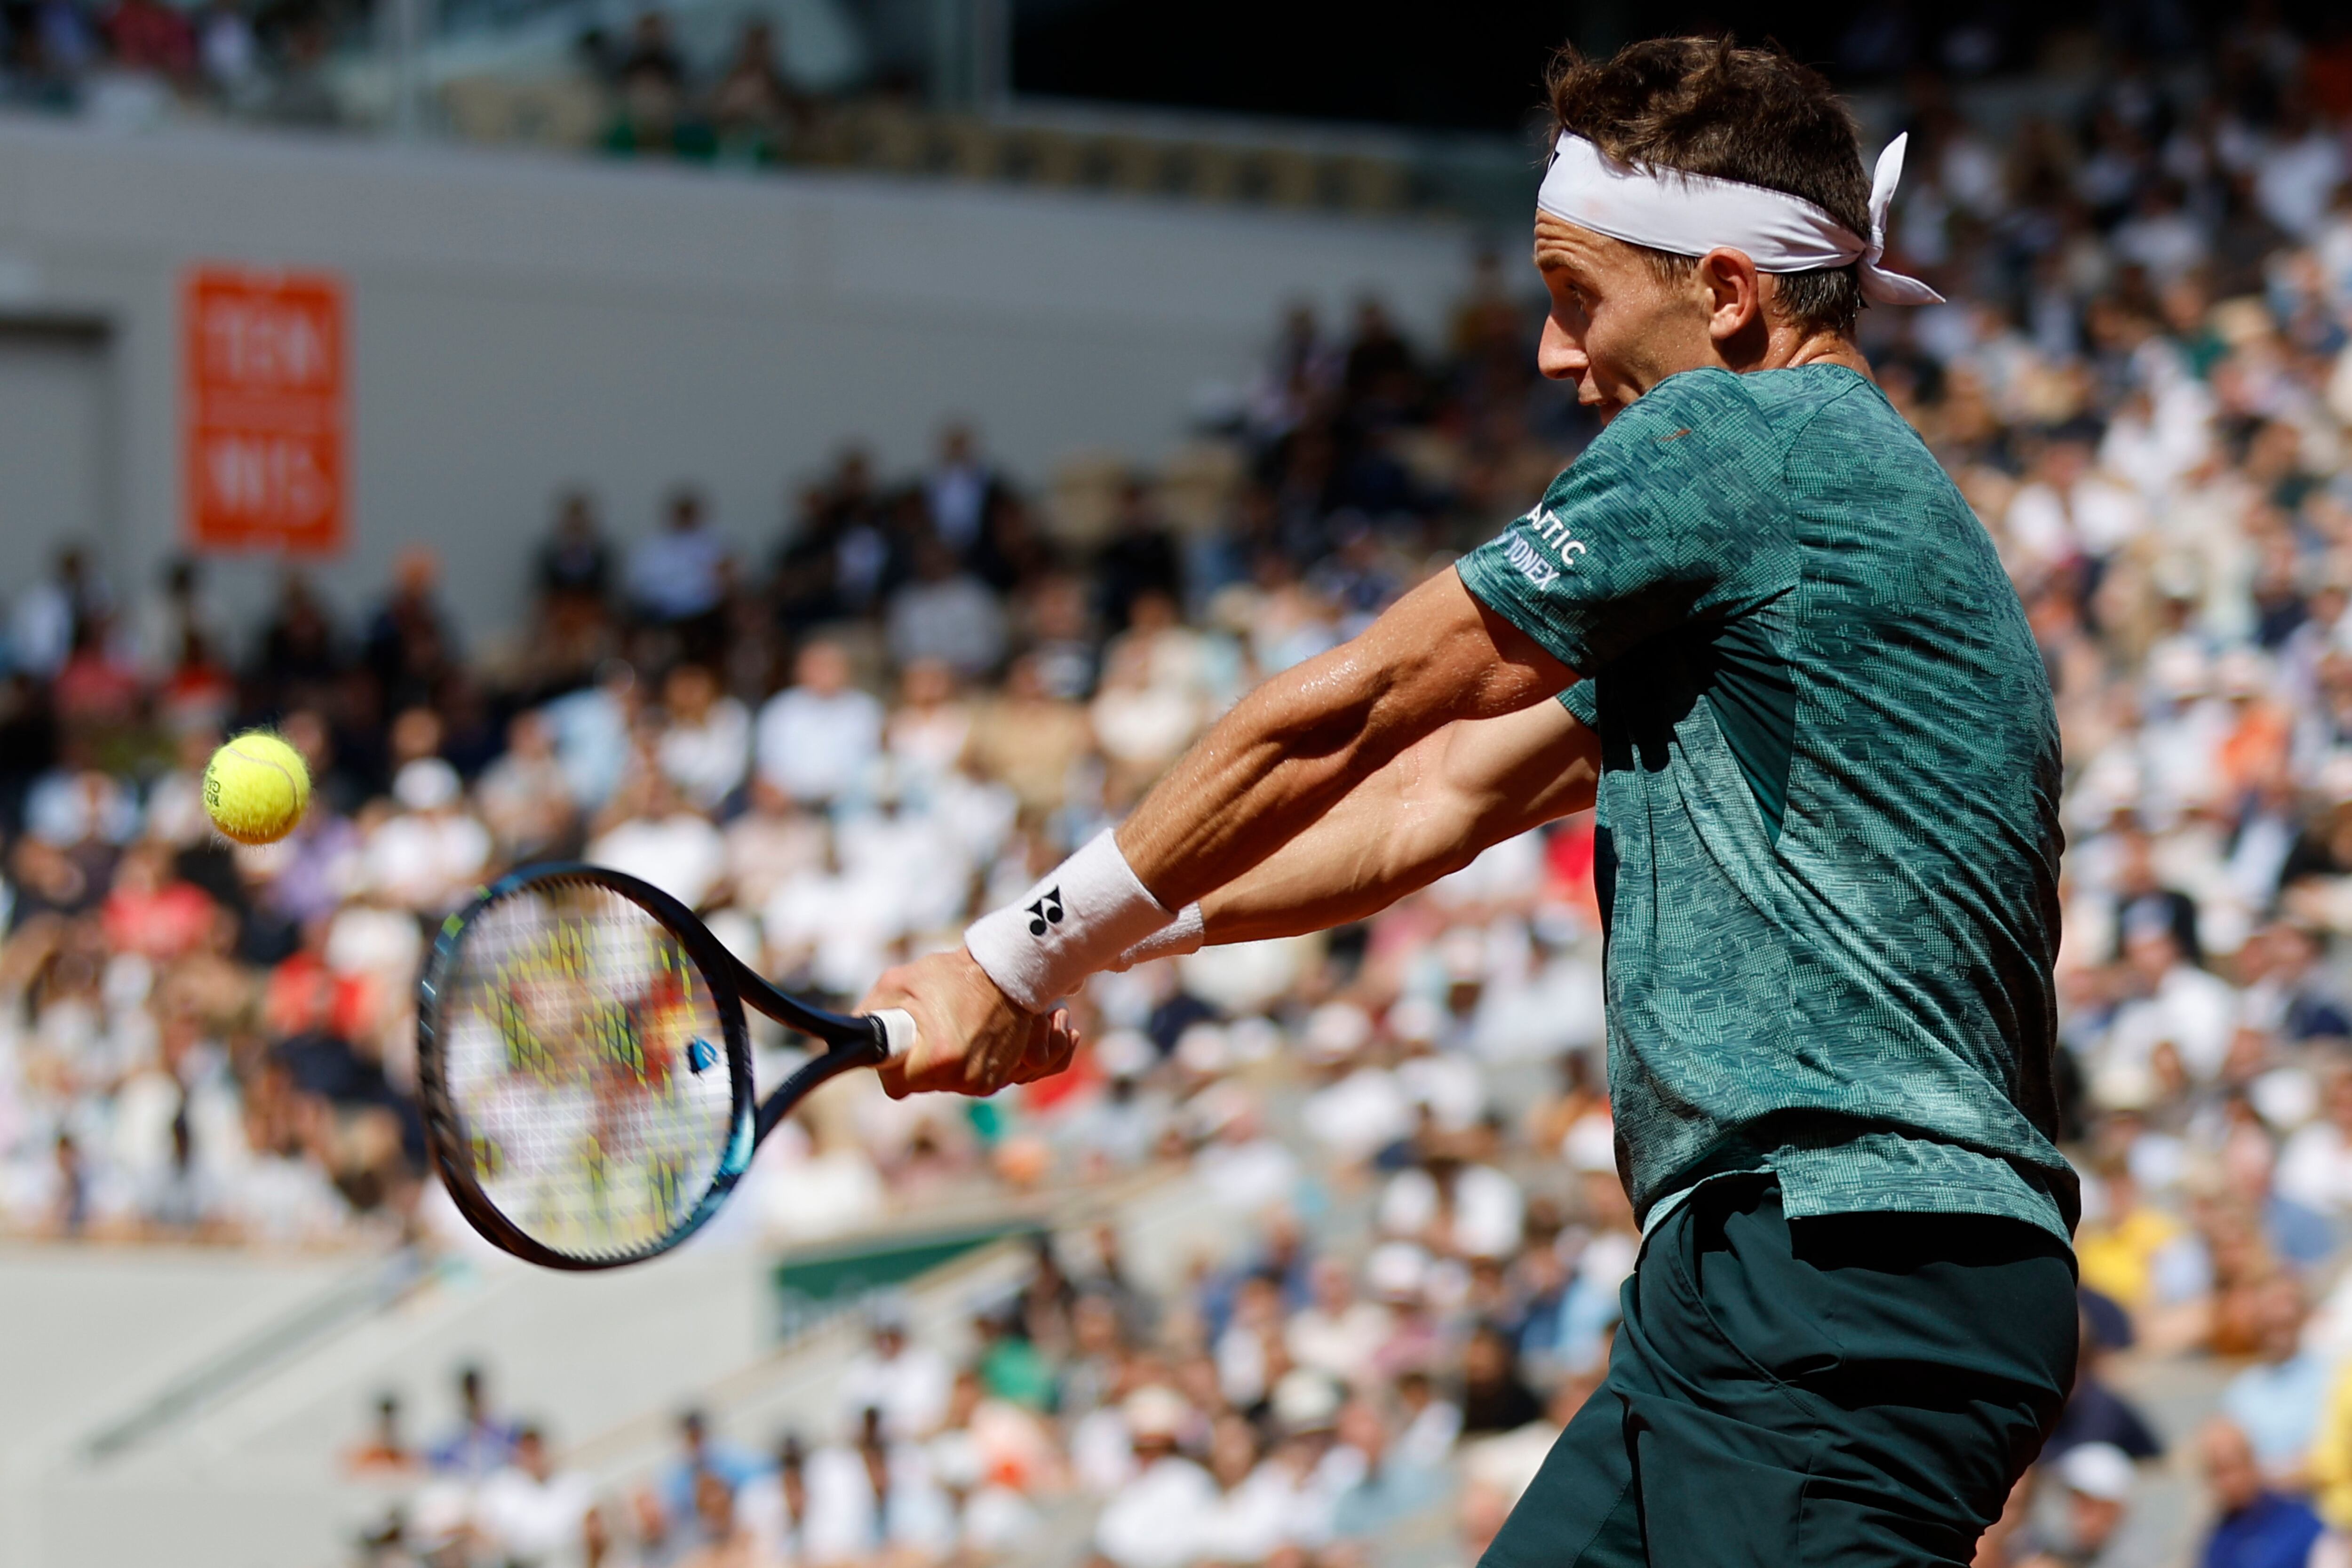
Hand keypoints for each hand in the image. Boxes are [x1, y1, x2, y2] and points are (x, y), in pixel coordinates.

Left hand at [862, 947, 1080, 1098]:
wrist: (1011, 970)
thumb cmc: (950, 973)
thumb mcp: (897, 982)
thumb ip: (869, 1013)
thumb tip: (847, 1036)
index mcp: (938, 1058)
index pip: (896, 1085)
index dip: (893, 1064)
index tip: (901, 1042)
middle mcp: (964, 1078)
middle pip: (921, 1085)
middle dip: (918, 1061)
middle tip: (929, 1026)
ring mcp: (985, 1082)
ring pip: (944, 1085)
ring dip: (943, 1063)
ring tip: (953, 1026)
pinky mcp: (1000, 1079)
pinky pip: (968, 1081)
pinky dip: (965, 1064)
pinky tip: (970, 1036)